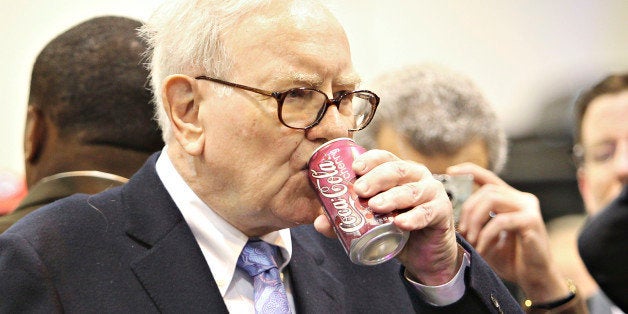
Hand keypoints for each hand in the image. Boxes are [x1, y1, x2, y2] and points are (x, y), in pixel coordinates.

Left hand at [314, 149, 459, 285]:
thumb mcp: (371, 223)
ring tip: (375, 206)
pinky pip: (428, 212)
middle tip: (359, 190)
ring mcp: (431, 192)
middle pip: (396, 170)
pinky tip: (401, 223)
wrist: (425, 254)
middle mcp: (416, 176)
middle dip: (376, 178)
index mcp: (397, 172)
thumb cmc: (396, 229)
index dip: (370, 160)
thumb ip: (347, 221)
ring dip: (392, 197)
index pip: (384, 158)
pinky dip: (414, 217)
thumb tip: (319, 222)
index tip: (355, 168)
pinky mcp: (442, 211)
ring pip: (411, 190)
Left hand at [450, 162, 570, 301]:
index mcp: (511, 199)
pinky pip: (500, 221)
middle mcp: (522, 199)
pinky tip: (481, 247)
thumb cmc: (511, 259)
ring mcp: (528, 208)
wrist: (534, 278)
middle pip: (487, 190)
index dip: (469, 170)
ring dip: (475, 220)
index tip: (450, 172)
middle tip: (462, 231)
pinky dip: (486, 234)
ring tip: (470, 239)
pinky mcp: (532, 221)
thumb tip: (452, 214)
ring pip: (492, 199)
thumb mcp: (486, 237)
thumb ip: (475, 222)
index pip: (489, 177)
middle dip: (468, 209)